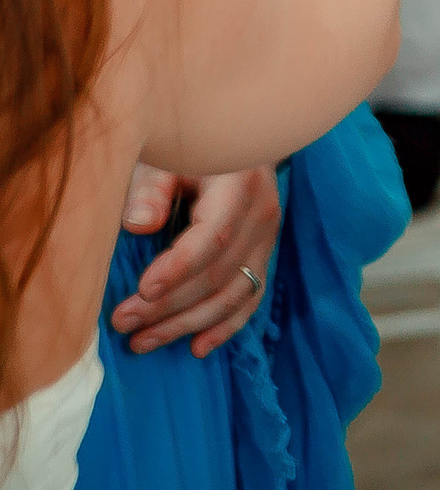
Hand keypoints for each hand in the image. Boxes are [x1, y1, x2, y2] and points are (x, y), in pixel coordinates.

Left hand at [111, 164, 281, 355]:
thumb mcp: (166, 157)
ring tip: (143, 342)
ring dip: (189, 324)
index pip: (214, 235)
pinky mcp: (264, 255)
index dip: (180, 267)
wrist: (234, 142)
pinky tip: (197, 348)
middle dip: (170, 305)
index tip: (142, 290)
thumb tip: (138, 226)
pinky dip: (226, 327)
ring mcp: (268, 237)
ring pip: (235, 293)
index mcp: (239, 184)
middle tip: (122, 323)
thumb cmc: (189, 149)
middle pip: (220, 272)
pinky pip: (251, 298)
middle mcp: (262, 213)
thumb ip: (151, 188)